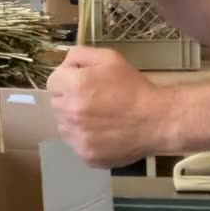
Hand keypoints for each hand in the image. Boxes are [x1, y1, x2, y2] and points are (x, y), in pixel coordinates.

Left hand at [47, 46, 172, 167]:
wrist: (156, 120)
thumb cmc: (133, 86)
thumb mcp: (109, 58)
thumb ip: (79, 55)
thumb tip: (64, 65)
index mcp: (73, 86)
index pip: (53, 82)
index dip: (68, 80)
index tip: (83, 83)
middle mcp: (70, 113)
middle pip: (56, 104)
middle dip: (69, 100)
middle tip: (93, 100)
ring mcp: (77, 138)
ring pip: (64, 126)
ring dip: (74, 121)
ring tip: (98, 118)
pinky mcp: (86, 156)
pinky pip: (77, 145)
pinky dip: (86, 139)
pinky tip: (103, 133)